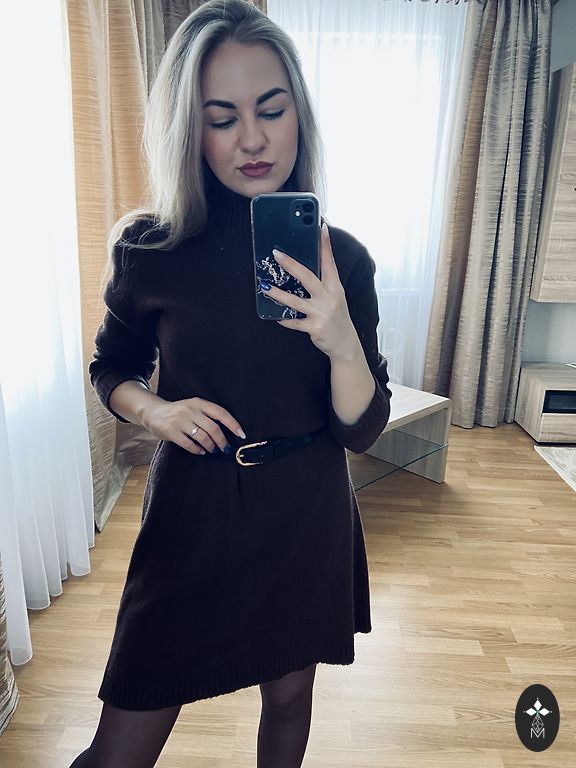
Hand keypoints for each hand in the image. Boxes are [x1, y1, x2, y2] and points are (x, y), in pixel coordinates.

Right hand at [142, 396, 245, 454]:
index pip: (221, 413)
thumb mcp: (193, 407)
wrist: (153, 412)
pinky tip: (201, 451)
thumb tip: (228, 431)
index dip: (233, 424)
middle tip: (225, 448)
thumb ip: (207, 415)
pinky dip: (198, 450)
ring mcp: (180, 421)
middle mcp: (190, 410)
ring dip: (211, 446)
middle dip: (222, 441)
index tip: (241, 434)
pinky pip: (189, 444)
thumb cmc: (178, 411)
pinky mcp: (171, 432)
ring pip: (202, 437)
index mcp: (198, 402)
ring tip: (212, 450)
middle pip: (213, 428)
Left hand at [264, 224, 357, 358]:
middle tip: (277, 255)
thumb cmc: (337, 317)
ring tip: (266, 287)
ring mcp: (321, 313)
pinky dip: (285, 319)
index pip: (330, 262)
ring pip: (296, 301)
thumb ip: (323, 284)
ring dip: (279, 294)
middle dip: (291, 264)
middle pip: (308, 277)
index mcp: (335, 287)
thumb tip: (304, 269)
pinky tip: (276, 316)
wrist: (345, 343)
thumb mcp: (335, 297)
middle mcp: (329, 298)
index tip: (321, 228)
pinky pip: (294, 322)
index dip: (325, 245)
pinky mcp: (314, 327)